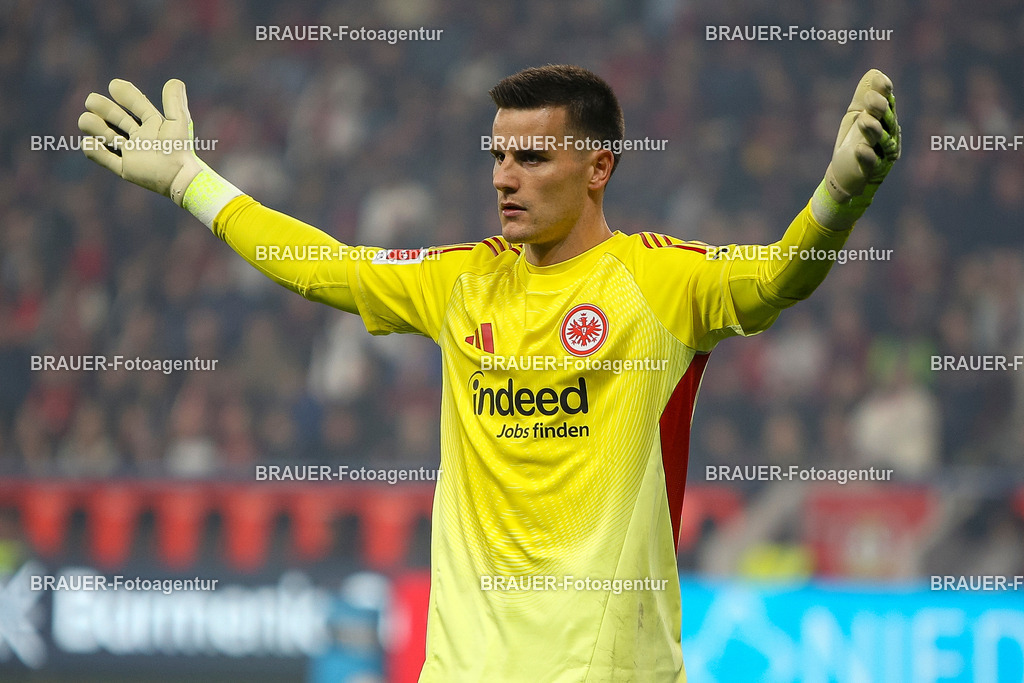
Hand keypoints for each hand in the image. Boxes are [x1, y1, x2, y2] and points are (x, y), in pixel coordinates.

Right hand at [78, 79, 201, 205]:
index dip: (125, 94)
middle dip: (102, 107)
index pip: (135, 104)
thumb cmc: (179, 149)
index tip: (114, 85)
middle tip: (92, 101)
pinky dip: (94, 150)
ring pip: (106, 136)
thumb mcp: (178, 123)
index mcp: (152, 124)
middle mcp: (140, 137)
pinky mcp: (126, 169)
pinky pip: (105, 159)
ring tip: (87, 121)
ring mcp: (131, 153)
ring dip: (94, 126)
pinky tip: (89, 142)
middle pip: (115, 117)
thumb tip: (174, 80)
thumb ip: (174, 102)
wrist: (179, 177)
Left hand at [824, 68, 900, 202]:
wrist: (845, 173)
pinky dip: (866, 155)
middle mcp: (887, 136)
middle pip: (886, 120)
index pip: (888, 103)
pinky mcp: (868, 170)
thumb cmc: (855, 140)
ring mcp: (880, 154)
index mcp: (885, 120)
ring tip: (864, 119)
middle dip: (880, 109)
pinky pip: (870, 162)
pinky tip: (859, 148)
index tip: (881, 82)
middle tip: (869, 98)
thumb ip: (864, 95)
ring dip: (873, 129)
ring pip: (880, 140)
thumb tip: (874, 71)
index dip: (885, 93)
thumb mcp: (857, 115)